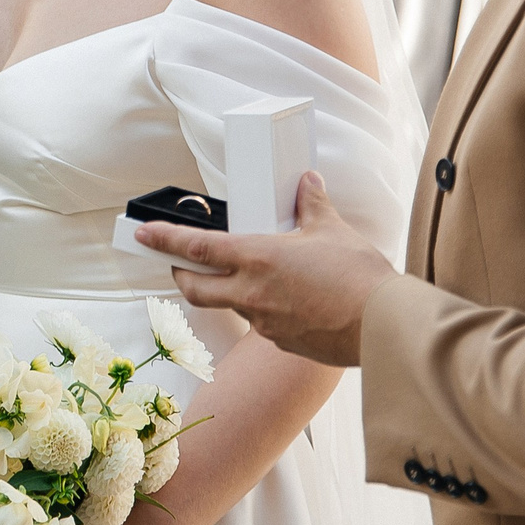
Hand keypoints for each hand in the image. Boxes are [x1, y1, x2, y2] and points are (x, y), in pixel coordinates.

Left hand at [133, 172, 396, 366]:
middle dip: (181, 275)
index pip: (196, 247)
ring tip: (249, 276)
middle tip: (179, 264)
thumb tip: (307, 182)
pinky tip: (286, 300)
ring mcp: (264, 321)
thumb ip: (312, 204)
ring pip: (230, 305)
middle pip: (196, 288)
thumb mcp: (332, 229)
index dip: (164, 239)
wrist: (382, 326)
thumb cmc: (358, 276)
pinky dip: (263, 309)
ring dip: (228, 291)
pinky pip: (261, 323)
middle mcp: (251, 292)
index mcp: (257, 258)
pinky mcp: (281, 341)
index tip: (142, 233)